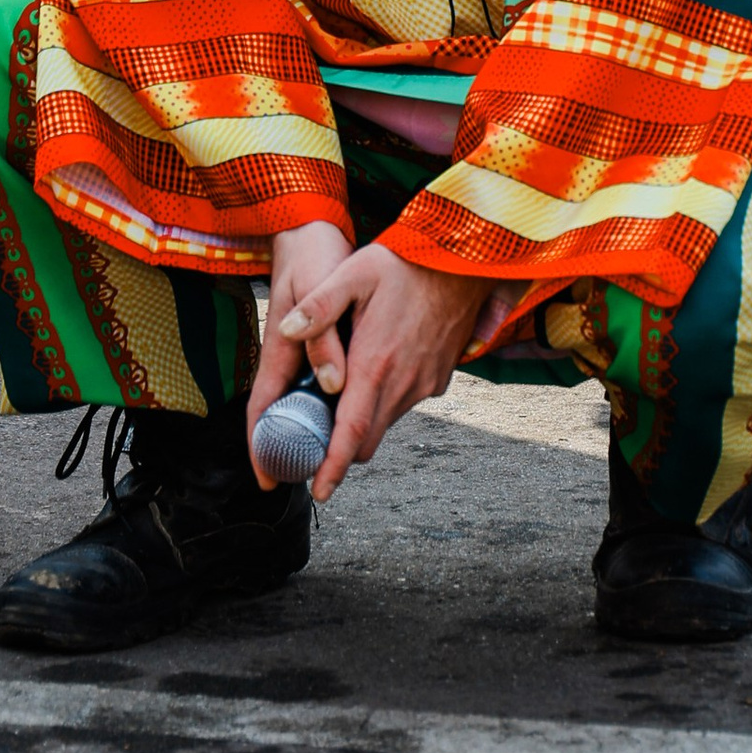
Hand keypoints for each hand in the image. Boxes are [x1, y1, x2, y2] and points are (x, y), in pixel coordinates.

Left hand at [248, 233, 492, 497]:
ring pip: (387, 419)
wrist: (466, 261)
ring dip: (364, 418)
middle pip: (367, 438)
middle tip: (314, 441)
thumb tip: (285, 329)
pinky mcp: (440, 378)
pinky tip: (378, 366)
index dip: (333, 466)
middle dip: (342, 448)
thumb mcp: (356, 272)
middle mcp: (403, 383)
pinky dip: (387, 397)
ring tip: (341, 395)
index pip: (351, 432)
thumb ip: (318, 305)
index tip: (319, 491)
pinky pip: (406, 400)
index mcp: (375, 364)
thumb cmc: (407, 263)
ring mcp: (426, 384)